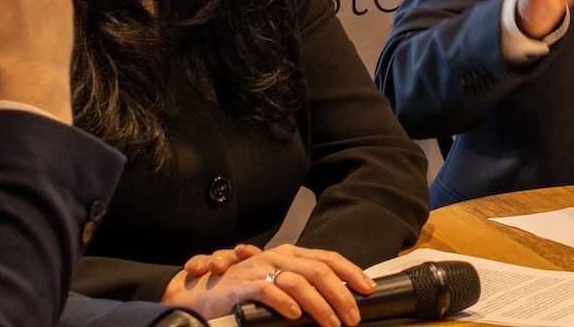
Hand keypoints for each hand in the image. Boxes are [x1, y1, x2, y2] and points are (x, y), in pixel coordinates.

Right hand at [162, 243, 373, 326]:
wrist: (204, 294)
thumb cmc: (245, 292)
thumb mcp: (278, 284)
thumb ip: (302, 287)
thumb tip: (336, 301)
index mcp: (290, 254)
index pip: (327, 258)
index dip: (351, 271)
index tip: (369, 289)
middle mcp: (278, 256)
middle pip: (318, 269)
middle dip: (341, 293)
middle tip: (353, 317)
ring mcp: (261, 268)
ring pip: (298, 281)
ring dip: (320, 304)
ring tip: (332, 324)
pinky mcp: (244, 285)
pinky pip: (269, 290)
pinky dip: (285, 303)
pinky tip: (295, 317)